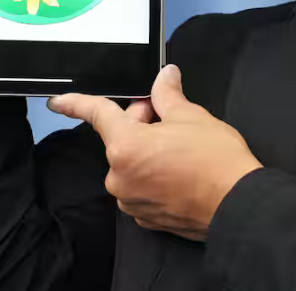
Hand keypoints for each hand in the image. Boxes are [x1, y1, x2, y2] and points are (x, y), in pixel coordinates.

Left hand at [48, 64, 262, 241]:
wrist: (238, 203)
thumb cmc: (216, 159)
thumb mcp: (192, 115)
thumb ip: (168, 95)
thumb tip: (164, 77)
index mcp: (125, 146)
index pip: (98, 115)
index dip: (76, 103)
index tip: (57, 101)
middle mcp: (120, 177)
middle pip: (121, 139)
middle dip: (142, 125)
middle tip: (172, 120)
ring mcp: (131, 201)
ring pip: (132, 163)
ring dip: (149, 152)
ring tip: (182, 150)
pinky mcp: (145, 218)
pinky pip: (141, 187)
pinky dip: (154, 176)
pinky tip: (181, 172)